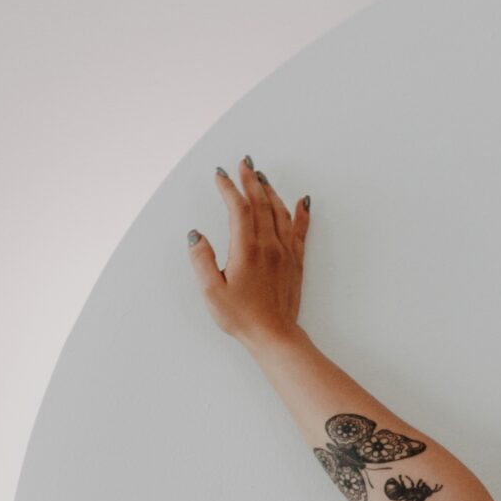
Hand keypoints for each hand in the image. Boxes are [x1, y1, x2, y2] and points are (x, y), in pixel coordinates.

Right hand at [186, 153, 308, 345]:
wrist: (275, 336)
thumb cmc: (242, 317)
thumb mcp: (212, 292)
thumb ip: (202, 261)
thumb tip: (197, 236)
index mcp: (247, 249)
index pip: (238, 208)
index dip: (229, 188)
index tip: (220, 175)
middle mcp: (268, 245)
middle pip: (260, 202)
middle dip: (250, 180)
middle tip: (243, 163)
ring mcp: (284, 252)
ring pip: (280, 211)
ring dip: (270, 190)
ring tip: (261, 177)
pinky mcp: (295, 262)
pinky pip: (300, 229)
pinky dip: (301, 212)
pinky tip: (303, 200)